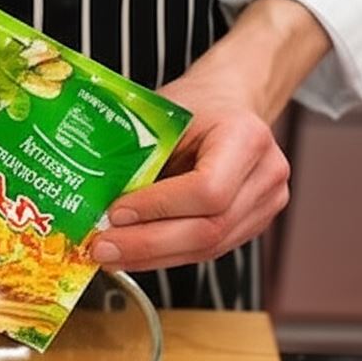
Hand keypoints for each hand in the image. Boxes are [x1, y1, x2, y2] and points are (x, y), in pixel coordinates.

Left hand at [90, 0, 330, 270]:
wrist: (229, 103)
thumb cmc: (194, 105)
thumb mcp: (162, 116)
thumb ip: (139, 157)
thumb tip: (95, 204)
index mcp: (246, 137)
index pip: (207, 190)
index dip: (158, 207)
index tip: (115, 212)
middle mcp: (266, 174)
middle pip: (208, 229)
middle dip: (147, 244)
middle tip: (102, 249)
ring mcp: (266, 204)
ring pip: (207, 248)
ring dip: (152, 257)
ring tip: (110, 256)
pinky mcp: (253, 225)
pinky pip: (208, 250)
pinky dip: (166, 255)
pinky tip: (133, 255)